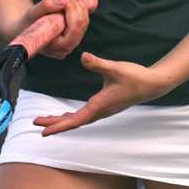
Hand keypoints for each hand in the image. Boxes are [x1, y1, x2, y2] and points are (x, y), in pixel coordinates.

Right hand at [15, 0, 89, 59]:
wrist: (23, 29)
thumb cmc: (26, 23)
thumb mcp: (32, 13)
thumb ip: (46, 6)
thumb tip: (65, 2)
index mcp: (55, 48)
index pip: (73, 32)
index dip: (73, 13)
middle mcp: (65, 49)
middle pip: (80, 26)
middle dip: (77, 6)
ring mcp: (71, 44)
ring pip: (84, 23)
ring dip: (80, 6)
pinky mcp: (74, 36)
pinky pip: (83, 22)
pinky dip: (81, 9)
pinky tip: (74, 0)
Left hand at [34, 53, 172, 135]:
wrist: (152, 84)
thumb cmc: (134, 77)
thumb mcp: (115, 68)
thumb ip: (98, 64)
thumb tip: (83, 57)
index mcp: (99, 106)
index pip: (74, 120)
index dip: (58, 126)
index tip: (43, 131)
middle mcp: (99, 111)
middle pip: (72, 122)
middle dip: (54, 123)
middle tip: (36, 123)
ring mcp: (103, 110)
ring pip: (78, 119)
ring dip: (62, 120)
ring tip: (47, 120)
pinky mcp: (106, 106)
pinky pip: (84, 115)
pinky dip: (72, 117)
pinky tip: (68, 114)